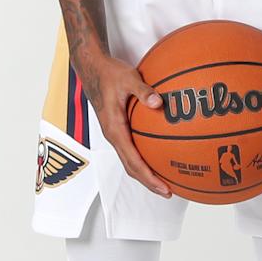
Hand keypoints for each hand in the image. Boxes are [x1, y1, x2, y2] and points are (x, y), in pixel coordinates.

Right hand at [82, 49, 171, 197]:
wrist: (92, 69)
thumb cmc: (109, 74)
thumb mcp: (129, 78)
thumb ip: (144, 91)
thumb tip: (159, 102)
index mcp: (114, 129)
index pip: (133, 161)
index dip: (149, 177)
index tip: (164, 187)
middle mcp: (113, 136)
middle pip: (131, 167)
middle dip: (149, 182)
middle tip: (169, 191)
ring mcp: (114, 134)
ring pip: (130, 161)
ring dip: (146, 173)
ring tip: (165, 181)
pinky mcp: (117, 129)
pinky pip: (131, 150)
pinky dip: (143, 159)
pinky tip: (159, 156)